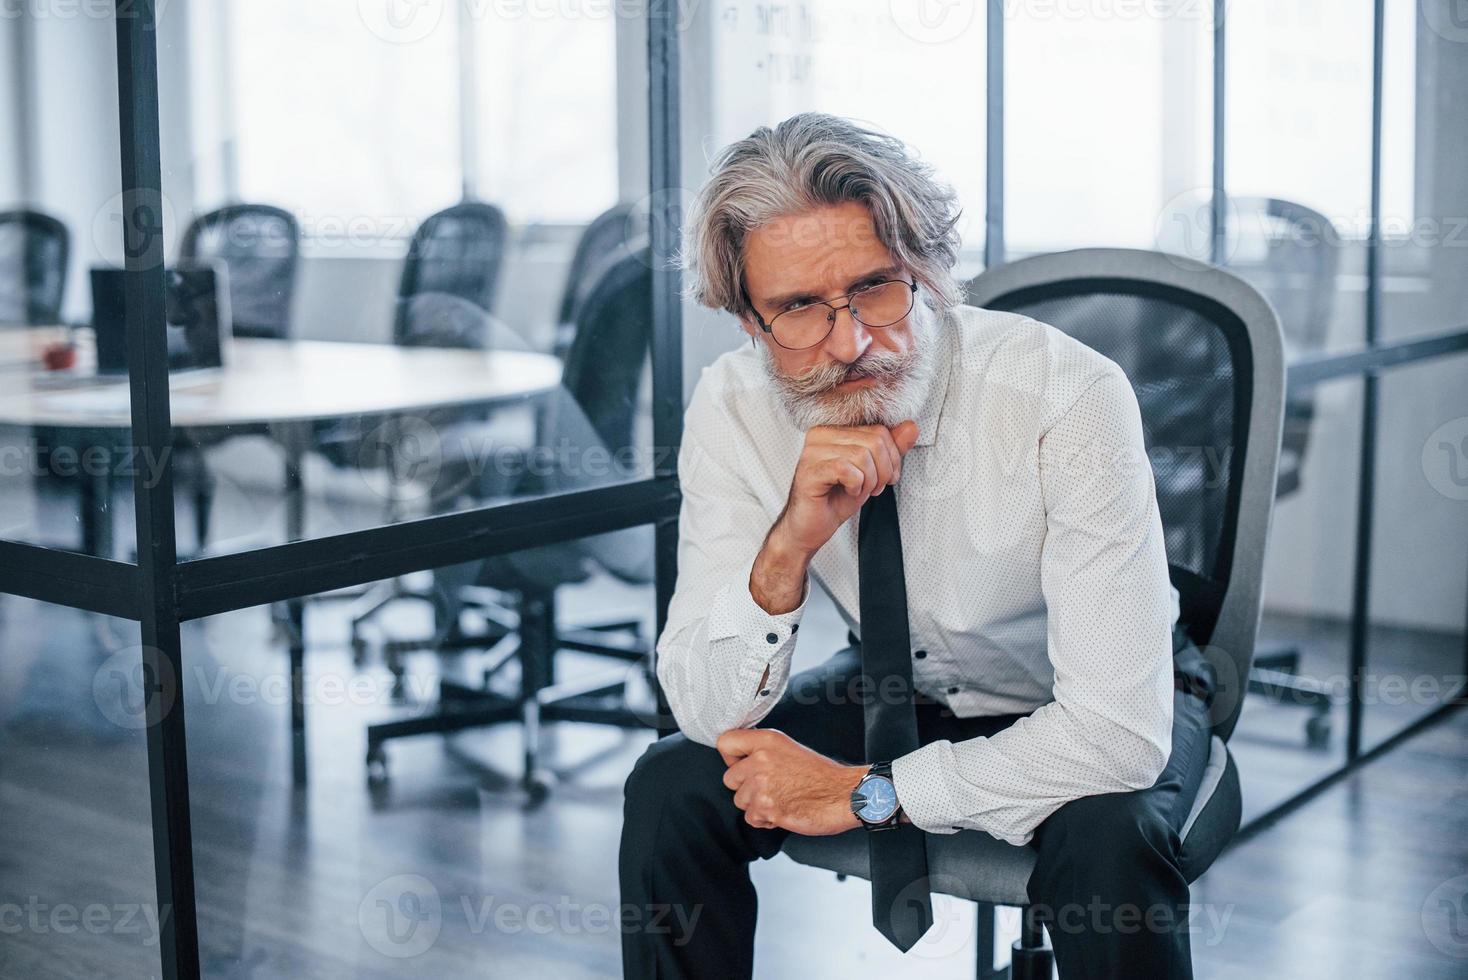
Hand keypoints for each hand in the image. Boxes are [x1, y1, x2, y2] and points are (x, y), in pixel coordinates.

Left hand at [717, 728, 866, 834]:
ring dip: (757, 805)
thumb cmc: (822, 775)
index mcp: (767, 740)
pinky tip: (784, 810)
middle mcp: (761, 759)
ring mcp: (762, 784)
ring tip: (781, 798)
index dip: (731, 758)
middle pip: (729, 778)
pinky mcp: (767, 807)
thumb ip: (762, 752)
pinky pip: (752, 818)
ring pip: (740, 801)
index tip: (741, 765)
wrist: (844, 794)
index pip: (725, 742)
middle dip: (746, 787)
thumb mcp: (789, 748)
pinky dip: (766, 820)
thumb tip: (740, 761)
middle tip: (770, 788)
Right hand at [749, 420, 919, 615]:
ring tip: (859, 491)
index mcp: (834, 430)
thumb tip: (911, 427)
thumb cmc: (834, 499)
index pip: (879, 431)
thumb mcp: (872, 472)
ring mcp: (812, 452)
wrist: (809, 528)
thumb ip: (890, 449)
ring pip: (863, 455)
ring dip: (869, 481)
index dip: (892, 458)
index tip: (885, 477)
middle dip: (883, 470)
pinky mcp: (809, 471)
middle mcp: (820, 435)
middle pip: (874, 441)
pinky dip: (856, 485)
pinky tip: (847, 491)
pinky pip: (847, 470)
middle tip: (873, 488)